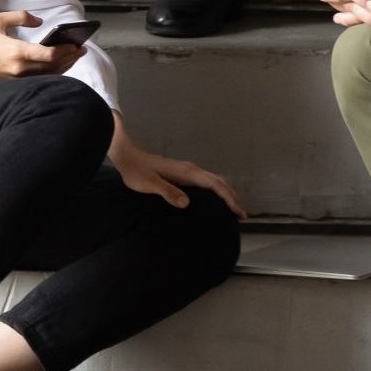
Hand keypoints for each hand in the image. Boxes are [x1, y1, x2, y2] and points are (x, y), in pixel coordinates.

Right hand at [0, 11, 83, 89]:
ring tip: (74, 56)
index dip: (66, 50)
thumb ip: (20, 17)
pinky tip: (60, 66)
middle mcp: (21, 69)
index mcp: (17, 52)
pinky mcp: (17, 86)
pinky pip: (41, 80)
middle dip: (71, 58)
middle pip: (54, 67)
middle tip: (81, 49)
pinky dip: (54, 73)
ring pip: (50, 75)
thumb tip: (39, 20)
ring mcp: (19, 80)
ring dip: (65, 66)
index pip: (49, 55)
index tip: (76, 44)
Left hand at [110, 125, 245, 216]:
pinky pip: (206, 183)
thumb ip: (167, 192)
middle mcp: (191, 170)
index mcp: (187, 172)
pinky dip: (217, 191)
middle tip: (242, 214)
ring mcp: (188, 171)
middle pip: (219, 182)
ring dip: (226, 193)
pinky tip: (215, 200)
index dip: (228, 198)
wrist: (127, 156)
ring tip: (234, 209)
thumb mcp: (149, 184)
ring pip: (214, 181)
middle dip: (232, 197)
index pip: (215, 185)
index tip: (238, 212)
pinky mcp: (183, 174)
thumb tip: (186, 203)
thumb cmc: (137, 171)